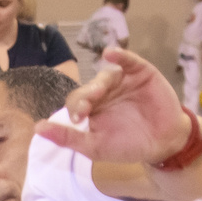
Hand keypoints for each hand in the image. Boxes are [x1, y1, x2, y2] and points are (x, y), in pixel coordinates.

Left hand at [38, 45, 194, 163]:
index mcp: (91, 108)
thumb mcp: (95, 147)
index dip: (75, 109)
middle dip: (86, 97)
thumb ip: (68, 138)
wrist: (163, 143)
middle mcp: (104, 92)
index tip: (78, 121)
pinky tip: (111, 53)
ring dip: (100, 83)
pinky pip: (129, 61)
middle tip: (85, 109)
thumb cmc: (128, 145)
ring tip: (98, 93)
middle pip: (89, 88)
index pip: (76, 103)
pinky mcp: (141, 72)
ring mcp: (122, 80)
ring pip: (106, 76)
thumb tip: (38, 128)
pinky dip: (120, 56)